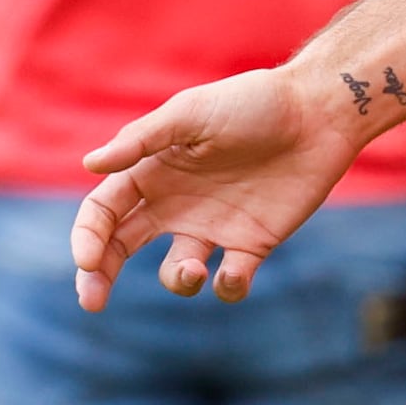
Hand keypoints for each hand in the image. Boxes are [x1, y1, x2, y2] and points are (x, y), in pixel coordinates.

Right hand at [74, 65, 368, 308]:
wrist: (317, 112)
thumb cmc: (251, 103)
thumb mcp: (191, 113)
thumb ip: (141, 140)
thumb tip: (89, 165)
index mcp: (152, 172)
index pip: (103, 212)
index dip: (88, 238)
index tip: (89, 260)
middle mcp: (176, 204)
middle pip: (121, 248)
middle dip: (100, 277)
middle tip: (92, 301)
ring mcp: (213, 227)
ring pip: (177, 274)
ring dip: (177, 281)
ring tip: (193, 270)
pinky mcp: (252, 244)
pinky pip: (229, 282)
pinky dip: (226, 287)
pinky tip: (232, 272)